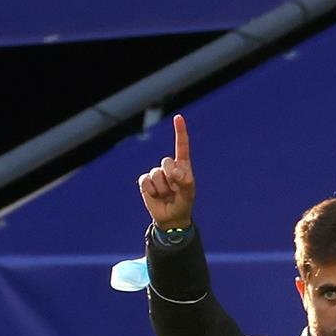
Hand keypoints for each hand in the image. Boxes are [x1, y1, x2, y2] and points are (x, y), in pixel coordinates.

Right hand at [138, 115, 195, 230]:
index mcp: (183, 166)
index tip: (178, 117)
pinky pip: (146, 181)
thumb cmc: (183, 203)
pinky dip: (152, 191)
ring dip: (163, 188)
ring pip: (156, 174)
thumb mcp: (189, 193)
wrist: (171, 218)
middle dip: (171, 176)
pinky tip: (156, 196)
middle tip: (175, 190)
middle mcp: (169, 167)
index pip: (181, 146)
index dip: (180, 131)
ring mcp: (157, 174)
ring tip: (167, 195)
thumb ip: (185, 181)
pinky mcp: (146, 182)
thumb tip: (175, 172)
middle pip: (166, 161)